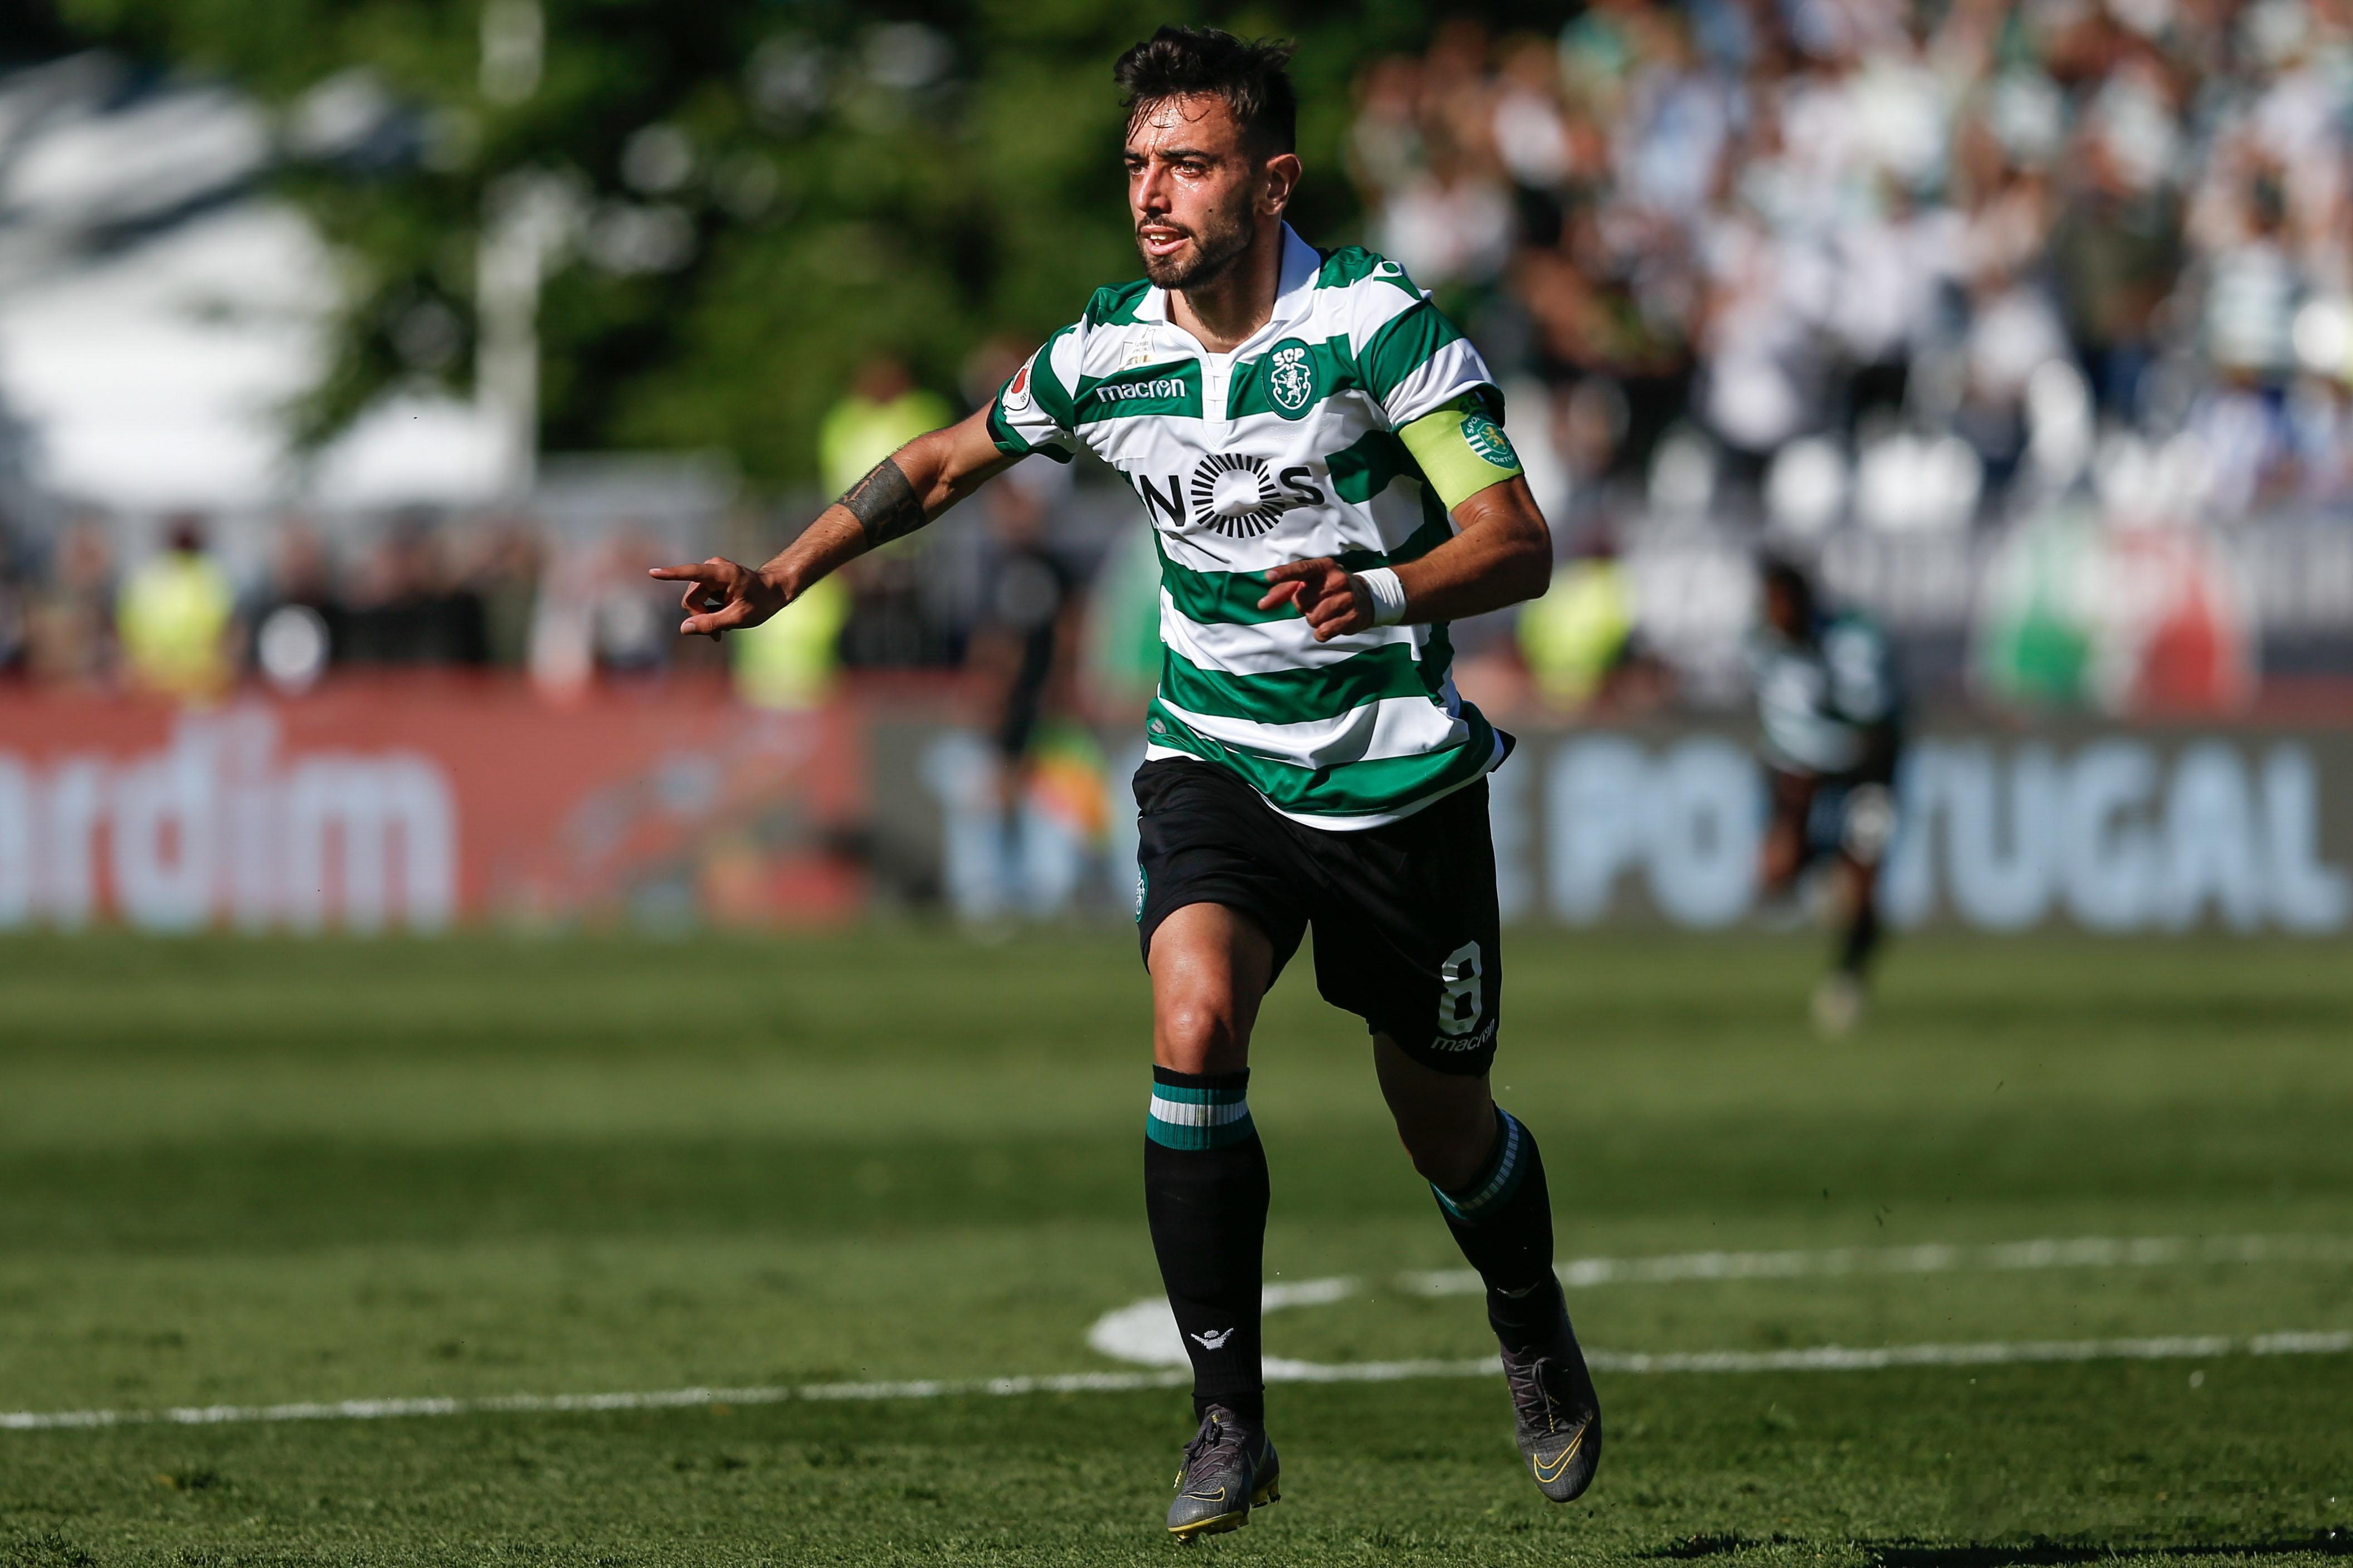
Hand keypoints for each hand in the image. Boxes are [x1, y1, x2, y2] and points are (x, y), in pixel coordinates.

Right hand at [648, 557, 789, 637]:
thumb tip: (684, 629)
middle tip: (719, 634)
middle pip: (690, 599)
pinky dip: (708, 614)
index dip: (671, 575)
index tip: (653, 573)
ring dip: (705, 617)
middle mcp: (712, 569)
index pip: (692, 573)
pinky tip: (722, 620)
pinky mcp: (708, 582)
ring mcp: (709, 575)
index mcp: (722, 573)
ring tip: (725, 627)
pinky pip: (698, 601)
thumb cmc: (761, 602)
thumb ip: (712, 624)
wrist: (774, 590)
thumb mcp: (739, 618)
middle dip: (701, 617)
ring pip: (693, 602)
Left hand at [1258, 557, 1373, 642]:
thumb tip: (1262, 605)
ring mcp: (1347, 598)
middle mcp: (1336, 580)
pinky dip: (1322, 632)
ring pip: (1312, 618)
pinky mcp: (1352, 617)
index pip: (1301, 569)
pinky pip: (1323, 632)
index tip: (1268, 576)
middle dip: (1303, 606)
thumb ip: (1283, 591)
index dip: (1284, 574)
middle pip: (1300, 601)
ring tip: (1325, 611)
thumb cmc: (1327, 588)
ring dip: (1313, 619)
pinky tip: (1331, 623)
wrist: (1366, 597)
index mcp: (1323, 567)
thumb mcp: (1309, 582)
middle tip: (1317, 601)